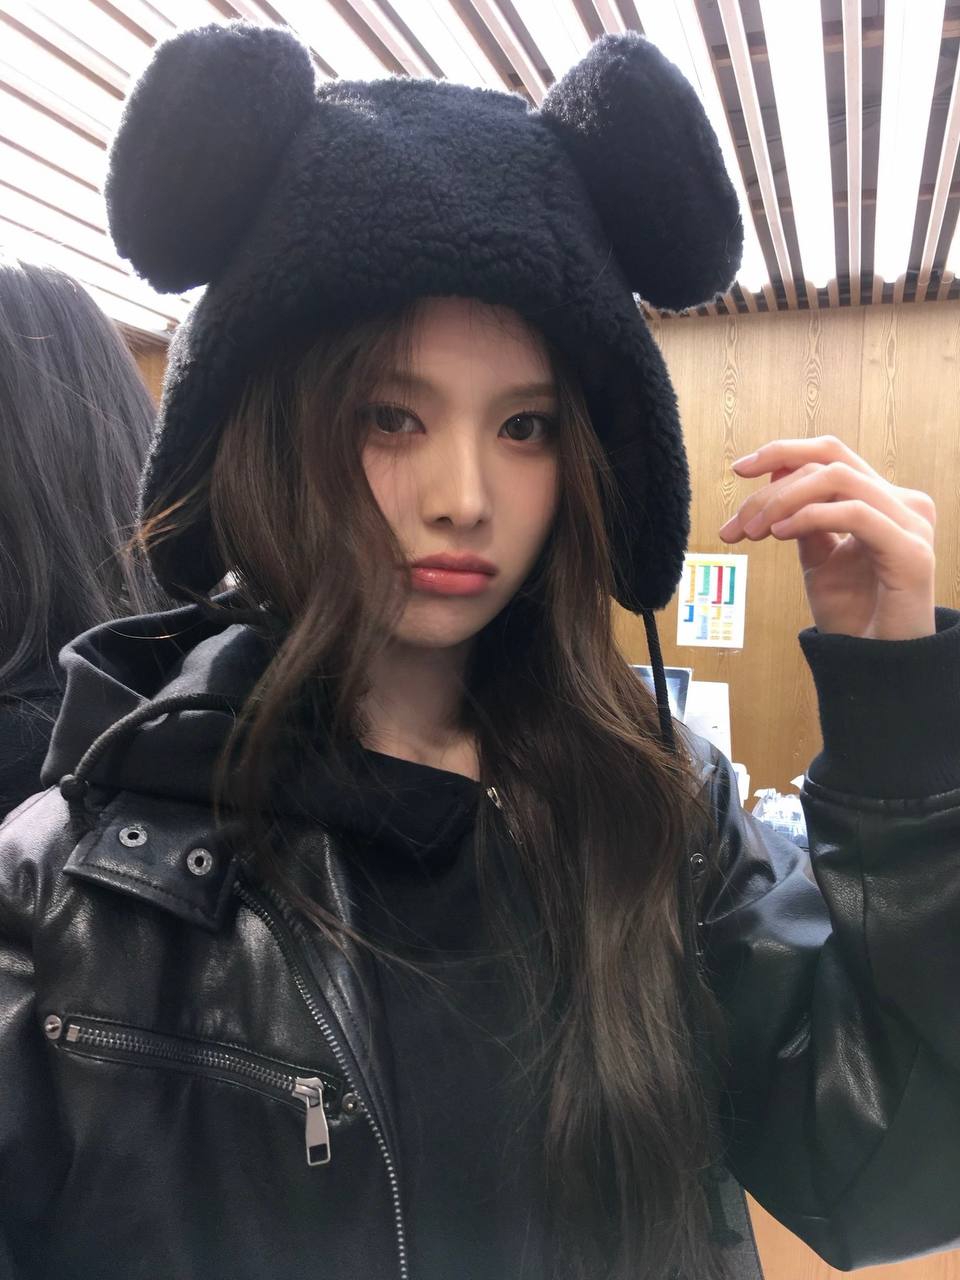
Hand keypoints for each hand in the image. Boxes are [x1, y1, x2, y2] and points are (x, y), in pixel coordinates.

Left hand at [717, 435, 935, 639]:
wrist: (874, 664)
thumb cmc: (852, 615)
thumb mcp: (818, 558)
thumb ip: (802, 518)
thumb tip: (774, 477)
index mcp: (882, 500)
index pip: (832, 454)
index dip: (782, 453)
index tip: (739, 471)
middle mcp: (902, 503)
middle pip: (831, 458)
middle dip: (775, 479)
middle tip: (739, 518)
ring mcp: (910, 523)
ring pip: (838, 479)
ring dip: (784, 500)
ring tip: (754, 531)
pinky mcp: (910, 550)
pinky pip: (854, 513)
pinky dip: (809, 516)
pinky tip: (779, 534)